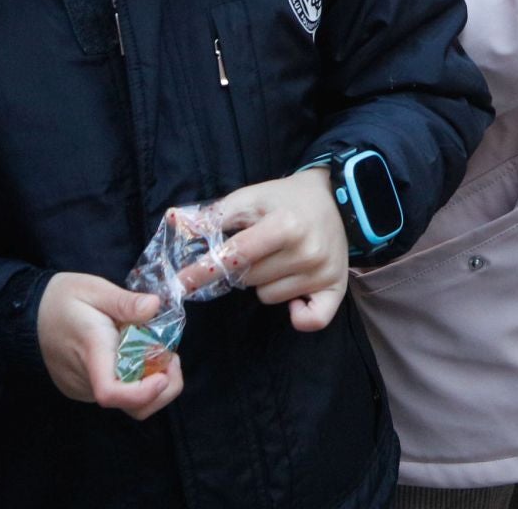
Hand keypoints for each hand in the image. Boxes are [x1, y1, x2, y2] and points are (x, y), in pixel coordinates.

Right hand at [36, 272, 183, 418]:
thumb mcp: (94, 288)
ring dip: (151, 385)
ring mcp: (83, 388)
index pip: (111, 392)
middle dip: (162, 390)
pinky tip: (136, 356)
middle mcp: (86, 378)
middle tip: (172, 357)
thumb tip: (154, 307)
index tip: (164, 373)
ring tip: (158, 353)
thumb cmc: (62, 299)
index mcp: (91, 351)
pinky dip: (134, 382)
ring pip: (125, 403)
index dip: (143, 392)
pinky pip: (115, 395)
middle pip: (129, 406)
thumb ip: (124, 301)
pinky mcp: (82, 389)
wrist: (28, 316)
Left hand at [189, 169, 348, 332]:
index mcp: (286, 225)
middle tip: (259, 247)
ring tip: (280, 259)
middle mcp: (307, 252)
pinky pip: (310, 321)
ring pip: (269, 297)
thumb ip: (217, 214)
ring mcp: (323, 273)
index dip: (204, 269)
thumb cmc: (287, 198)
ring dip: (265, 282)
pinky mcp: (336, 289)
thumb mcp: (252, 195)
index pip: (236, 254)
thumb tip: (178, 225)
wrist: (338, 200)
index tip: (180, 283)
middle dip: (243, 267)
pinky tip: (297, 296)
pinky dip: (298, 314)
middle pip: (249, 279)